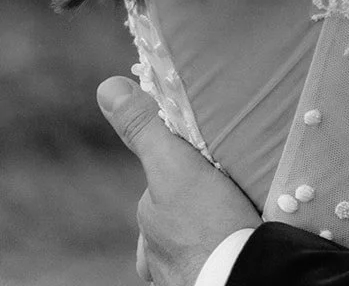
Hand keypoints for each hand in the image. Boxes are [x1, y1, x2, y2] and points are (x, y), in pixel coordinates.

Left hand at [97, 77, 258, 285]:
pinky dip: (220, 253)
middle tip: (230, 192)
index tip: (213, 164)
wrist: (237, 278)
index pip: (164, 183)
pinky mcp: (206, 281)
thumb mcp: (175, 166)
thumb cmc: (206, 226)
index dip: (187, 167)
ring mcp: (179, 274)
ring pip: (191, 242)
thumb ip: (145, 130)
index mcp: (149, 219)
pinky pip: (211, 262)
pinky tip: (236, 245)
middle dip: (196, 204)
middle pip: (176, 215)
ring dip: (209, 232)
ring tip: (237, 220)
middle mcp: (156, 252)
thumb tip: (106, 87)